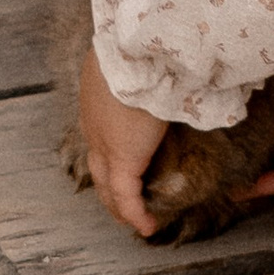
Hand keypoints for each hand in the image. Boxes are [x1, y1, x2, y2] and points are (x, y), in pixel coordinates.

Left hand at [78, 40, 171, 239]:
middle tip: (122, 203)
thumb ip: (156, 70)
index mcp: (97, 99)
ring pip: (106, 184)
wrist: (138, 50)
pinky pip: (126, 196)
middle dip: (109, 186)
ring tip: (132, 219)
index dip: (109, 154)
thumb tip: (179, 68)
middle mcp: (94, 125)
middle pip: (97, 165)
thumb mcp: (145, 59)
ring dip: (118, 203)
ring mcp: (103, 143)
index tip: (121, 165)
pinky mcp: (122, 159)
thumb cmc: (147, 48)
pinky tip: (146, 226)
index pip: (99, 135)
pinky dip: (134, 213)